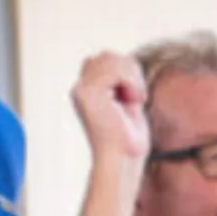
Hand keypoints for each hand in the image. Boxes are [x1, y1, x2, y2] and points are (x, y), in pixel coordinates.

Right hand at [70, 51, 148, 166]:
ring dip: (132, 77)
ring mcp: (81, 90)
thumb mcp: (126, 102)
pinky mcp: (87, 93)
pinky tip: (132, 100)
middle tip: (136, 97)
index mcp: (86, 91)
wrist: (122, 160)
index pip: (105, 59)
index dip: (126, 72)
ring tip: (135, 99)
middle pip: (107, 55)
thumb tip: (126, 61)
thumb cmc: (128, 139)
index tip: (133, 96)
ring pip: (111, 59)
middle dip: (130, 71)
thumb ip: (120, 81)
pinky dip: (131, 82)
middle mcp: (79, 89)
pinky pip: (115, 70)